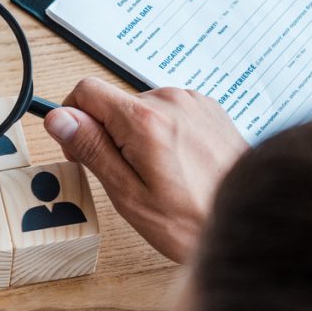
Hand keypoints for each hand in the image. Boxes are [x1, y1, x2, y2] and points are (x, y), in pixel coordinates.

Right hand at [43, 78, 248, 262]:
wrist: (251, 218)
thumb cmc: (191, 219)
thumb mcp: (128, 193)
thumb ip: (92, 149)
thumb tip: (59, 119)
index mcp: (145, 120)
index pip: (85, 91)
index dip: (72, 120)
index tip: (81, 149)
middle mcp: (170, 101)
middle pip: (113, 103)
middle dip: (108, 136)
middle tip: (126, 178)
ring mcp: (193, 103)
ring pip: (140, 110)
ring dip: (137, 137)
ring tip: (159, 177)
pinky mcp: (208, 110)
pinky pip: (168, 114)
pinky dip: (162, 136)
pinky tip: (178, 167)